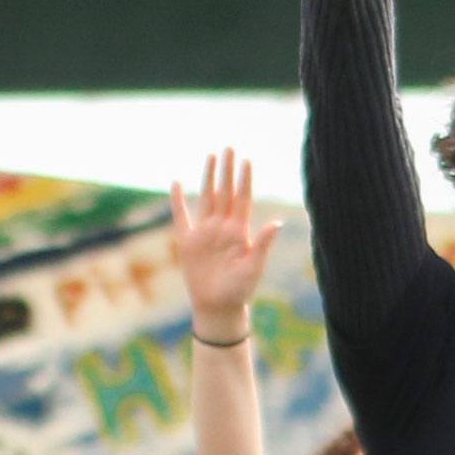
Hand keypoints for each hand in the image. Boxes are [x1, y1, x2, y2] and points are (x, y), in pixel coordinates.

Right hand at [168, 148, 281, 332]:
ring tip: (211, 156)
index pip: (243, 199)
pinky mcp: (188, 241)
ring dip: (208, 177)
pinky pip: (181, 216)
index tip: (247, 160)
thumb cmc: (240, 290)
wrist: (218, 307)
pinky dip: (177, 200)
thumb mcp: (254, 266)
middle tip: (229, 147)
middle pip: (225, 192)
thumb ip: (263, 243)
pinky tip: (176, 183)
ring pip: (207, 198)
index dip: (245, 180)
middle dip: (227, 170)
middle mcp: (223, 227)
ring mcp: (205, 232)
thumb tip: (278, 222)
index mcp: (240, 231)